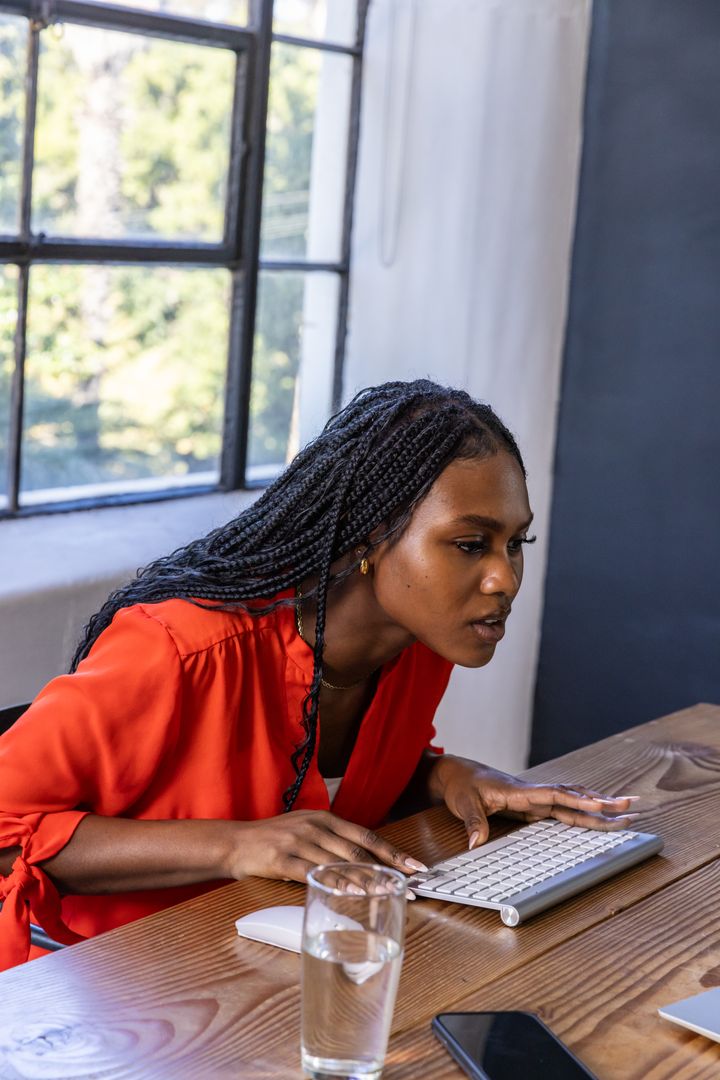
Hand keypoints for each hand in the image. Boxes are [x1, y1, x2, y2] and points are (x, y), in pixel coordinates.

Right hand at [223, 810, 427, 883]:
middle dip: (386, 869)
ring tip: (387, 892)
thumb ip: (331, 842)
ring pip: (340, 861)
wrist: (235, 842)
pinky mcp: (283, 858)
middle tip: (408, 885)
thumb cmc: (273, 840)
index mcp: (325, 818)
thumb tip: (364, 862)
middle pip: (358, 849)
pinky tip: (351, 892)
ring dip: (366, 879)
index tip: (413, 866)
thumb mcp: (306, 831)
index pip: (366, 834)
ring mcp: (299, 841)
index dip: (392, 851)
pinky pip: (315, 872)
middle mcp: (315, 826)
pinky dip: (335, 882)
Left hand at [432, 755, 639, 848]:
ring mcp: (536, 798)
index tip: (600, 804)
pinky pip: (564, 807)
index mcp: (520, 791)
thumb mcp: (463, 803)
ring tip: (626, 808)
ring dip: (598, 805)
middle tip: (631, 805)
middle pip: (573, 797)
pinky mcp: (534, 805)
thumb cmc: (460, 786)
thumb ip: (472, 822)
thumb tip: (476, 842)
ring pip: (573, 800)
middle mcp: (533, 793)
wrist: (456, 773)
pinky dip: (583, 809)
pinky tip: (598, 813)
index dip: (577, 800)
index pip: (555, 794)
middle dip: (602, 803)